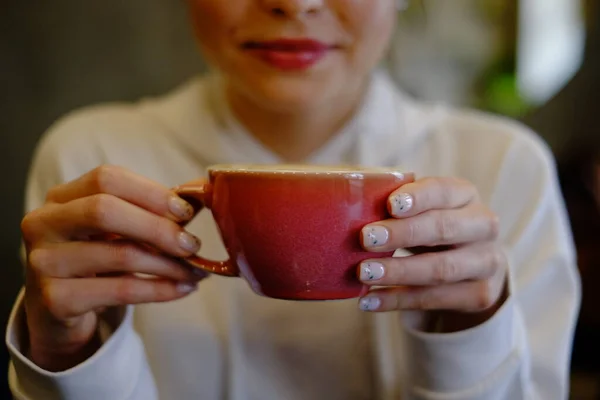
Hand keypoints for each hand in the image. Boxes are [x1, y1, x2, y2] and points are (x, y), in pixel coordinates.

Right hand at [21, 165, 204, 370]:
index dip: (151, 192)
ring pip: (119, 254)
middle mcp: (44, 224)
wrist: (59, 313)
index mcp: (61, 198)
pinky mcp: (55, 300)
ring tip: (195, 271)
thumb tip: (198, 193)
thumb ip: (152, 209)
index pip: (106, 178)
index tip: (186, 212)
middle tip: (192, 245)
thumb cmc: (97, 262)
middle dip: (158, 228)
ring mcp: (44, 263)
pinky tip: (183, 289)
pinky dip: (160, 290)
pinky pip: (121, 291)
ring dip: (168, 264)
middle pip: (105, 211)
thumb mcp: (120, 230)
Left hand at [357, 177, 506, 331]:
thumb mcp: (421, 211)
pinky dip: (397, 300)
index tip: (390, 205)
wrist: (470, 266)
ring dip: (399, 271)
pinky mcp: (480, 294)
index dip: (418, 197)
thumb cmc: (430, 227)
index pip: (444, 190)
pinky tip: (368, 300)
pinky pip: (434, 299)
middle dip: (403, 233)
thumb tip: (343, 210)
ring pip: (442, 269)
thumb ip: (394, 208)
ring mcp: (487, 262)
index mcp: (465, 195)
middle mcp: (483, 225)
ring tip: (364, 273)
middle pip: (444, 228)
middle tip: (366, 238)